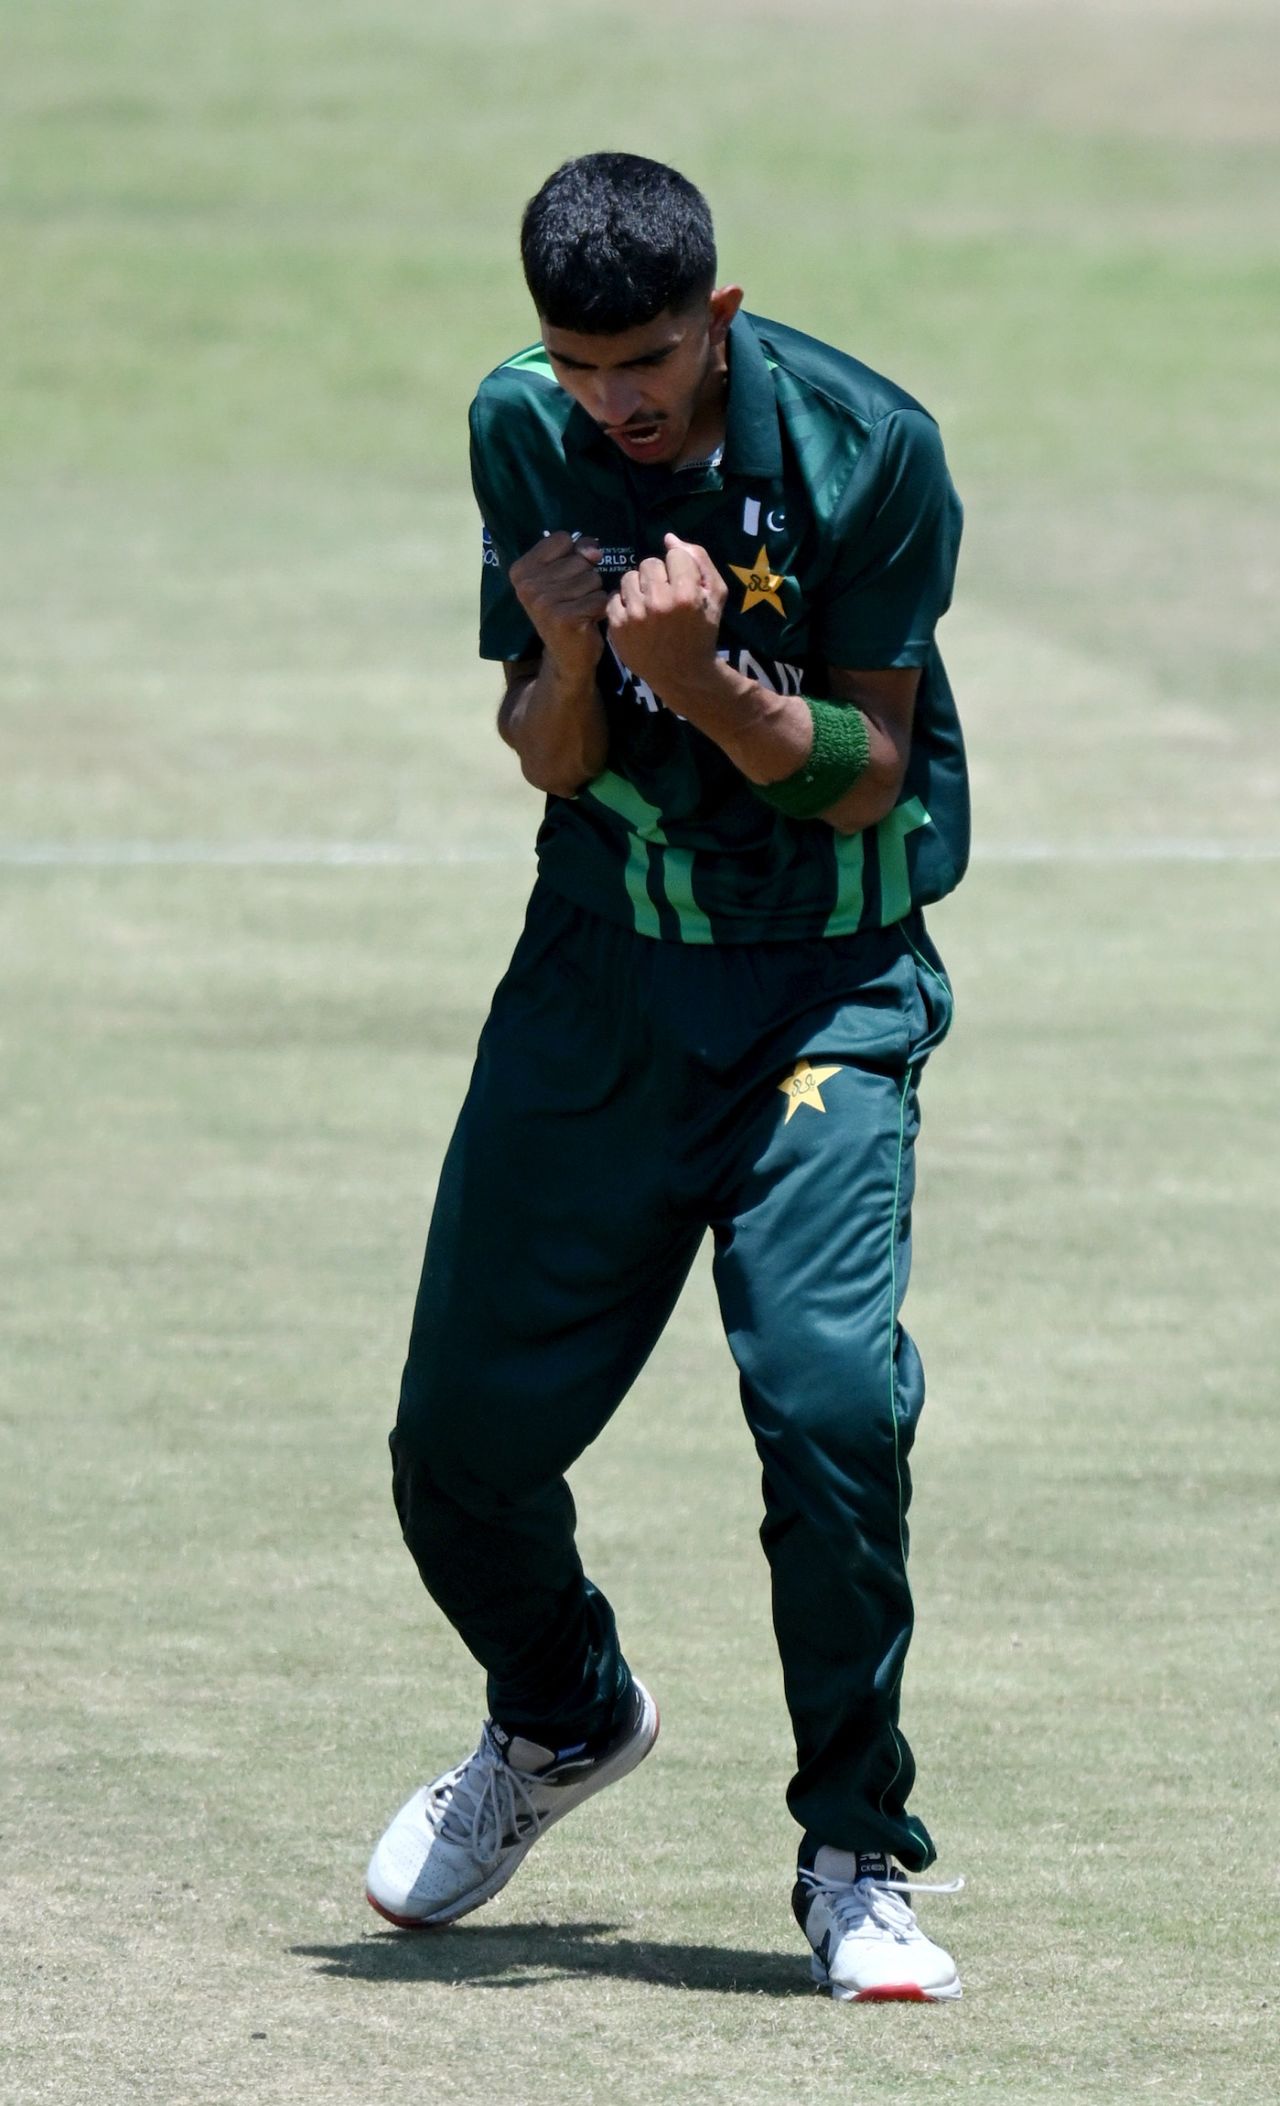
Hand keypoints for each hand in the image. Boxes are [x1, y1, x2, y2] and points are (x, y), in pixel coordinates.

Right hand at [509, 532, 607, 675]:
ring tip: (580, 609)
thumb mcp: (566, 573)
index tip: (563, 579)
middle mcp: (527, 586)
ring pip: (592, 578)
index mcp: (521, 570)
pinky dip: (601, 608)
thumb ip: (579, 551)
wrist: (566, 657)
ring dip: (593, 594)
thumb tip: (594, 552)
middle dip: (585, 577)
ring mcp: (544, 603)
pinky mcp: (564, 618)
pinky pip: (600, 598)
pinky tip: (587, 621)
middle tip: (573, 599)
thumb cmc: (566, 609)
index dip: (572, 556)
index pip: (563, 539)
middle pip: (580, 559)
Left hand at [605, 536, 726, 700]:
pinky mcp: (617, 627)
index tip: (683, 585)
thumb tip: (669, 537)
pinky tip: (637, 617)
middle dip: (659, 576)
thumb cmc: (703, 632)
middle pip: (649, 563)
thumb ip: (699, 560)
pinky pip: (614, 598)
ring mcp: (635, 615)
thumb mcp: (716, 595)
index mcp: (685, 593)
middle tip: (665, 596)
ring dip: (639, 587)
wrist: (683, 674)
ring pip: (629, 577)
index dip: (680, 568)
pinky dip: (624, 604)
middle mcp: (658, 602)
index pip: (675, 555)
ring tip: (649, 605)